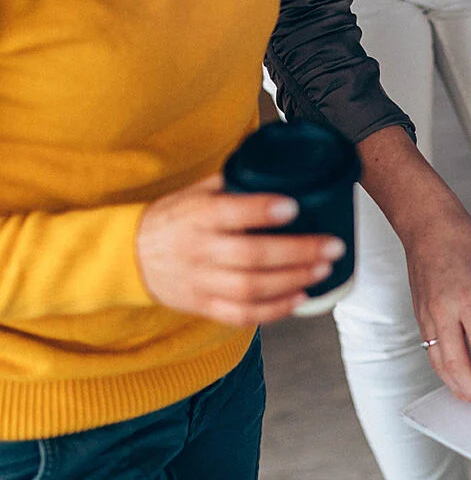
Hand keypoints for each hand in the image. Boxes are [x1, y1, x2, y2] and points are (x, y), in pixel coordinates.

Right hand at [136, 175, 341, 325]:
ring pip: (250, 288)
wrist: (129, 257)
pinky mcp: (204, 305)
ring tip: (323, 269)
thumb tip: (279, 165)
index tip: (294, 206)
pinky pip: (242, 314)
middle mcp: (199, 251)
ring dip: (292, 281)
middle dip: (297, 252)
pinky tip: (300, 297)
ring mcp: (201, 282)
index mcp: (196, 217)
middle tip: (331, 246)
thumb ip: (233, 182)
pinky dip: (274, 310)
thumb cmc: (173, 220)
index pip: (229, 213)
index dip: (262, 211)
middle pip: (250, 256)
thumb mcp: (195, 192)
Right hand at [394, 189, 470, 422]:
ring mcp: (429, 318)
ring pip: (441, 366)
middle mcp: (444, 313)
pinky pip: (433, 355)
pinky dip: (447, 374)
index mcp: (468, 301)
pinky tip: (460, 381)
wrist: (428, 225)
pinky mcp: (421, 319)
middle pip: (459, 368)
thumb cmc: (463, 243)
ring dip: (459, 390)